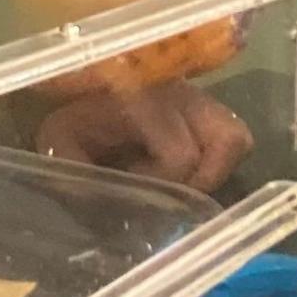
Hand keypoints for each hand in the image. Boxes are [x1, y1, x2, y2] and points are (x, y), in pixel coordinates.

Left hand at [34, 84, 253, 191]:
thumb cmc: (72, 118)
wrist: (76, 89)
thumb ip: (74, 173)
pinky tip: (189, 173)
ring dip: (215, 171)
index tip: (138, 191)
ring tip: (183, 186)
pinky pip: (235, 137)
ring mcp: (200, 96)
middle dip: (200, 181)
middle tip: (170, 196)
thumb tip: (101, 207)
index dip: (165, 184)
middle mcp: (181, 91)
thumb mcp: (59, 143)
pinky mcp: (209, 107)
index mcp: (143, 97)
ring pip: (236, 138)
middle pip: (225, 142)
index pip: (181, 154)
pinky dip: (219, 162)